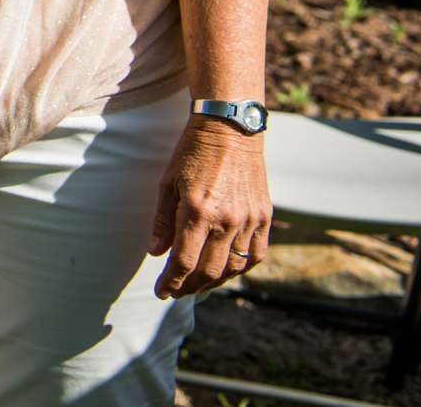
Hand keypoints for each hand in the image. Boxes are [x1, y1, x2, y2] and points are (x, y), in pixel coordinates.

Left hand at [149, 118, 271, 297]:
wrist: (231, 130)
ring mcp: (249, 221)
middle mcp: (226, 220)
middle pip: (208, 271)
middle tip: (176, 291)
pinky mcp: (264, 217)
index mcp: (197, 211)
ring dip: (214, 282)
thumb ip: (163, 220)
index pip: (183, 261)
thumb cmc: (193, 152)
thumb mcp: (168, 183)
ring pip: (233, 268)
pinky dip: (241, 268)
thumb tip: (155, 252)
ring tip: (197, 285)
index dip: (171, 281)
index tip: (161, 291)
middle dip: (189, 287)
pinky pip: (256, 255)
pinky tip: (226, 271)